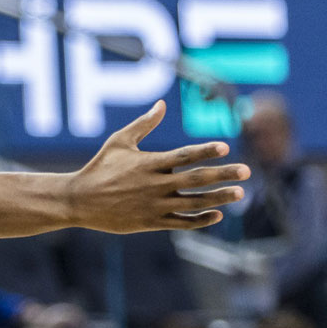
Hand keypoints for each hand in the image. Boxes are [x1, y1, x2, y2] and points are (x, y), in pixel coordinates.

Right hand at [67, 100, 248, 232]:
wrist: (79, 200)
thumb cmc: (100, 167)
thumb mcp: (119, 141)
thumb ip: (144, 123)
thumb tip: (162, 104)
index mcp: (149, 162)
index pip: (183, 156)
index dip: (205, 151)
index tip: (224, 147)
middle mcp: (155, 184)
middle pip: (196, 179)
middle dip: (223, 175)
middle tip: (246, 171)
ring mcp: (155, 205)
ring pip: (194, 202)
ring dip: (218, 198)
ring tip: (239, 194)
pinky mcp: (151, 222)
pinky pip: (182, 223)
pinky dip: (200, 219)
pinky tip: (217, 214)